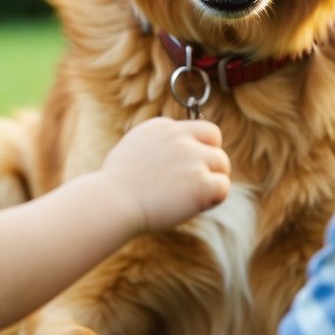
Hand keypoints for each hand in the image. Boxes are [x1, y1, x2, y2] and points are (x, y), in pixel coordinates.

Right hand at [99, 117, 230, 232]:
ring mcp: (192, 158)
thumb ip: (157, 146)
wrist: (112, 202)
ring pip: (222, 165)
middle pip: (215, 145)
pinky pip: (223, 187)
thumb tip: (173, 157)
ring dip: (212, 181)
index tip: (188, 167)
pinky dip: (213, 199)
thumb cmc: (115, 187)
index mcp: (163, 127)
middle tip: (192, 185)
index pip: (200, 130)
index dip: (200, 148)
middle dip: (209, 164)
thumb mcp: (133, 151)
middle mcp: (180, 137)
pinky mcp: (201, 182)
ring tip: (190, 198)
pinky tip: (194, 206)